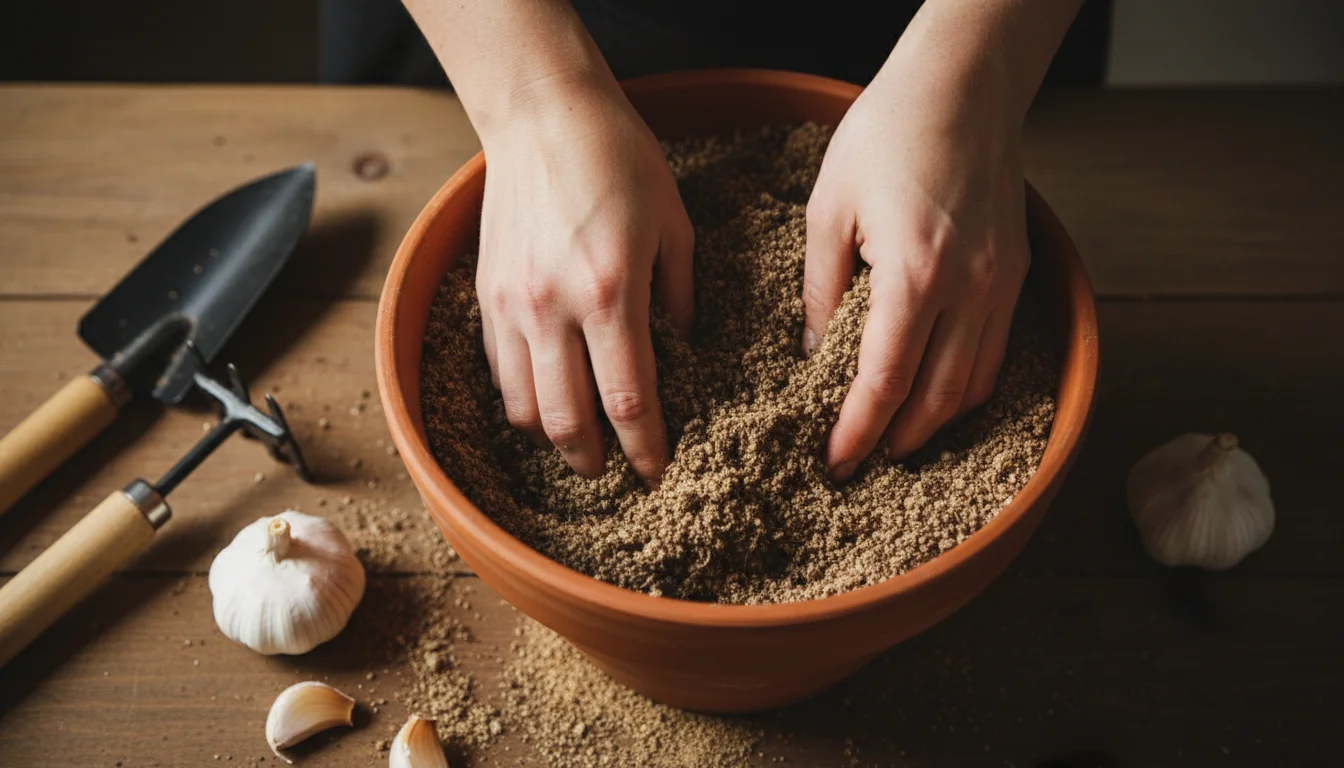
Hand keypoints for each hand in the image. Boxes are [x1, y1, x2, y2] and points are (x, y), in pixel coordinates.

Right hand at [476, 76, 693, 482]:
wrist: (541, 115)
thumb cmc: (618, 159)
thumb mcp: (673, 223)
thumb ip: (679, 295)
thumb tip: (684, 348)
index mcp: (609, 292)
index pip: (628, 400)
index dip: (644, 448)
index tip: (657, 471)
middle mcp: (552, 309)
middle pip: (567, 421)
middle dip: (595, 459)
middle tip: (616, 468)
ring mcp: (510, 305)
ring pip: (522, 407)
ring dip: (554, 437)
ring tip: (580, 440)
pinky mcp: (485, 296)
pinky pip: (498, 372)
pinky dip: (522, 399)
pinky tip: (547, 396)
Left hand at [804, 60, 1030, 481]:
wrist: (963, 85)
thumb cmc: (887, 135)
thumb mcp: (828, 211)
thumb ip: (822, 292)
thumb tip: (814, 355)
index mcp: (915, 275)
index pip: (885, 382)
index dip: (857, 431)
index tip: (834, 461)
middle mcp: (970, 288)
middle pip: (936, 399)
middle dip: (896, 441)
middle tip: (859, 461)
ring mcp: (1003, 282)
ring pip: (974, 384)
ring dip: (934, 422)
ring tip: (894, 437)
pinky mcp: (1018, 271)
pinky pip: (996, 351)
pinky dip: (966, 386)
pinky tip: (935, 392)